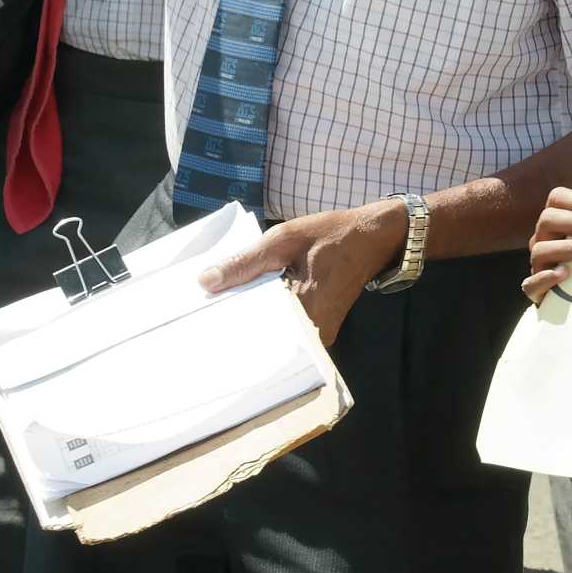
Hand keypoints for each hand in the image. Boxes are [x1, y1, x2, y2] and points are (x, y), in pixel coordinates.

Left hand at [200, 200, 405, 344]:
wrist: (375, 238)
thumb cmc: (333, 235)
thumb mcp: (285, 239)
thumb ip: (245, 262)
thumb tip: (204, 281)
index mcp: (305, 312)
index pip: (254, 332)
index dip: (224, 324)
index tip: (196, 319)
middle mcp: (312, 334)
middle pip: (261, 337)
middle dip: (233, 322)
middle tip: (200, 313)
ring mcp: (317, 335)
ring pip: (271, 334)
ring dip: (249, 318)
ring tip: (219, 308)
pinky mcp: (318, 330)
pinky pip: (283, 328)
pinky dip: (265, 315)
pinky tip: (248, 303)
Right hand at [523, 186, 571, 303]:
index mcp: (557, 220)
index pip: (556, 198)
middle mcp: (543, 238)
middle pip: (547, 219)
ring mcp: (538, 263)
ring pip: (540, 250)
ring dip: (569, 248)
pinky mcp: (536, 289)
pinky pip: (530, 284)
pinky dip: (545, 277)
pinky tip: (564, 274)